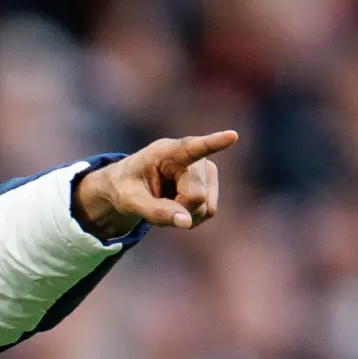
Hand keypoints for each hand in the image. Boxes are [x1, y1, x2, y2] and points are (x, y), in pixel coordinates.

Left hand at [74, 131, 238, 239]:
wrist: (129, 186)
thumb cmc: (125, 187)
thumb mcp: (129, 201)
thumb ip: (155, 211)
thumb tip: (187, 222)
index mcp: (166, 152)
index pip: (193, 147)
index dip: (214, 143)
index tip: (232, 136)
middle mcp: (193, 157)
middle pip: (196, 197)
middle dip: (176, 209)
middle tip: (154, 205)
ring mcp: (206, 169)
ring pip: (206, 208)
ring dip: (183, 215)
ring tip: (164, 203)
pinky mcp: (211, 183)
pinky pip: (209, 212)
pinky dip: (190, 217)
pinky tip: (176, 206)